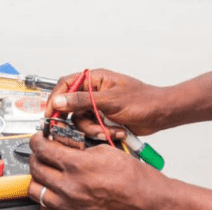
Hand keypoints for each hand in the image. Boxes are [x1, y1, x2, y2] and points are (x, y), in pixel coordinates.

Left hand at [28, 132, 167, 209]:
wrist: (146, 200)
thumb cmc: (133, 178)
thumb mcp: (105, 151)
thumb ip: (79, 147)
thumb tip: (63, 143)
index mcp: (78, 166)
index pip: (43, 149)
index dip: (37, 140)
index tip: (39, 138)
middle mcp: (70, 187)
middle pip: (36, 169)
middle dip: (36, 156)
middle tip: (41, 152)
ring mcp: (71, 205)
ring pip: (36, 191)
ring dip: (38, 178)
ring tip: (46, 171)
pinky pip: (48, 207)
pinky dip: (47, 198)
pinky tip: (55, 190)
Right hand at [47, 68, 164, 136]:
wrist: (161, 114)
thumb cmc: (143, 100)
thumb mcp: (111, 100)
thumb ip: (82, 100)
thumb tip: (60, 100)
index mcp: (94, 79)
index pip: (66, 85)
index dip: (56, 98)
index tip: (51, 113)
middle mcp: (93, 92)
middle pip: (71, 108)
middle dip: (82, 121)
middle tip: (89, 126)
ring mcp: (98, 107)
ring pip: (81, 122)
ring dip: (96, 129)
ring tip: (112, 129)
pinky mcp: (103, 120)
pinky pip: (92, 129)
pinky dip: (103, 133)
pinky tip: (117, 131)